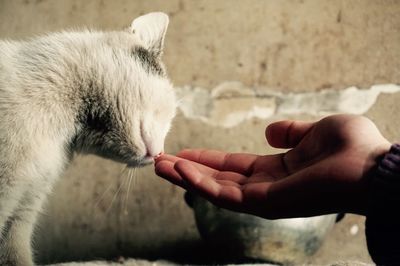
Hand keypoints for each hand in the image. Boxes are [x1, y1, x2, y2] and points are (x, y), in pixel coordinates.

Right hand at [155, 115, 390, 218]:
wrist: (374, 165)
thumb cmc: (353, 148)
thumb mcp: (316, 130)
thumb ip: (291, 132)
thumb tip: (269, 131)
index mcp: (278, 170)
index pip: (234, 166)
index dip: (208, 160)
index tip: (184, 152)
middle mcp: (266, 187)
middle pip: (218, 180)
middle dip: (188, 171)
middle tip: (159, 160)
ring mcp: (264, 198)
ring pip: (215, 189)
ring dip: (185, 177)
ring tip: (158, 165)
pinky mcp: (264, 203)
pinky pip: (224, 194)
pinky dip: (200, 182)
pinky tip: (179, 170)